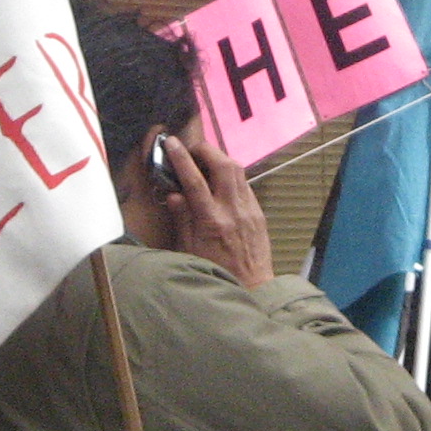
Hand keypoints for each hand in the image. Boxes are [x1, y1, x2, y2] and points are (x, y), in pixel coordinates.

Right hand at [160, 135, 273, 288]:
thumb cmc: (215, 272)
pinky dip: (231, 175)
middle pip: (222, 165)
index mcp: (211, 221)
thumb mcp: (189, 250)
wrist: (252, 287)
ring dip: (219, 158)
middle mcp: (232, 210)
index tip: (171, 143)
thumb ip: (182, 218)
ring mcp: (249, 209)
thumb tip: (173, 193)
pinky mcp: (258, 212)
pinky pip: (245, 184)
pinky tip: (220, 181)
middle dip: (205, 150)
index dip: (181, 158)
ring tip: (204, 160)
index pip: (194, 180)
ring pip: (237, 170)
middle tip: (191, 149)